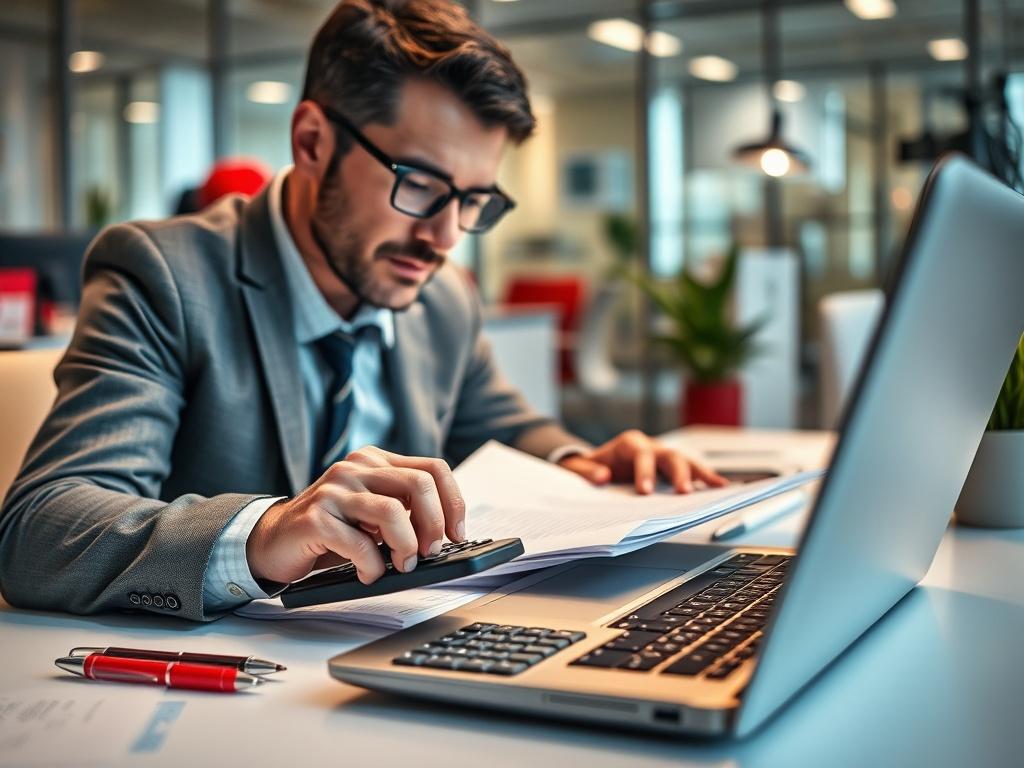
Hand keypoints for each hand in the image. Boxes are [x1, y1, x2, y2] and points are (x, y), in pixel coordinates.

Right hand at [246, 446, 465, 584]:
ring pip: (394, 512)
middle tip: (428, 553)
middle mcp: (356, 468)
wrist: (273, 542)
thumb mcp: (371, 512)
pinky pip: (360, 544)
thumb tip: (445, 532)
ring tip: (399, 566)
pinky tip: (367, 574)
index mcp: (375, 461)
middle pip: (420, 484)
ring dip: (406, 548)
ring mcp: (334, 490)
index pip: (433, 468)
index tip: (456, 533)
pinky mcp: (316, 518)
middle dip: (433, 525)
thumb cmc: (330, 531)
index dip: (453, 502)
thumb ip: (402, 507)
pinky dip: (372, 567)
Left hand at [557, 429, 727, 494]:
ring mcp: (663, 456)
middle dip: (678, 473)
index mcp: (628, 443)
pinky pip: (691, 471)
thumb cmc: (588, 467)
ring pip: (686, 461)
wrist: (594, 465)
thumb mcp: (577, 469)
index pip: (641, 454)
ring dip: (699, 474)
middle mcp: (650, 446)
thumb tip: (602, 478)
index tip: (644, 491)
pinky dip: (705, 477)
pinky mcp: (670, 468)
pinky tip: (720, 487)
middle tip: (683, 493)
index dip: (644, 471)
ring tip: (715, 488)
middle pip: (669, 455)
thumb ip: (586, 472)